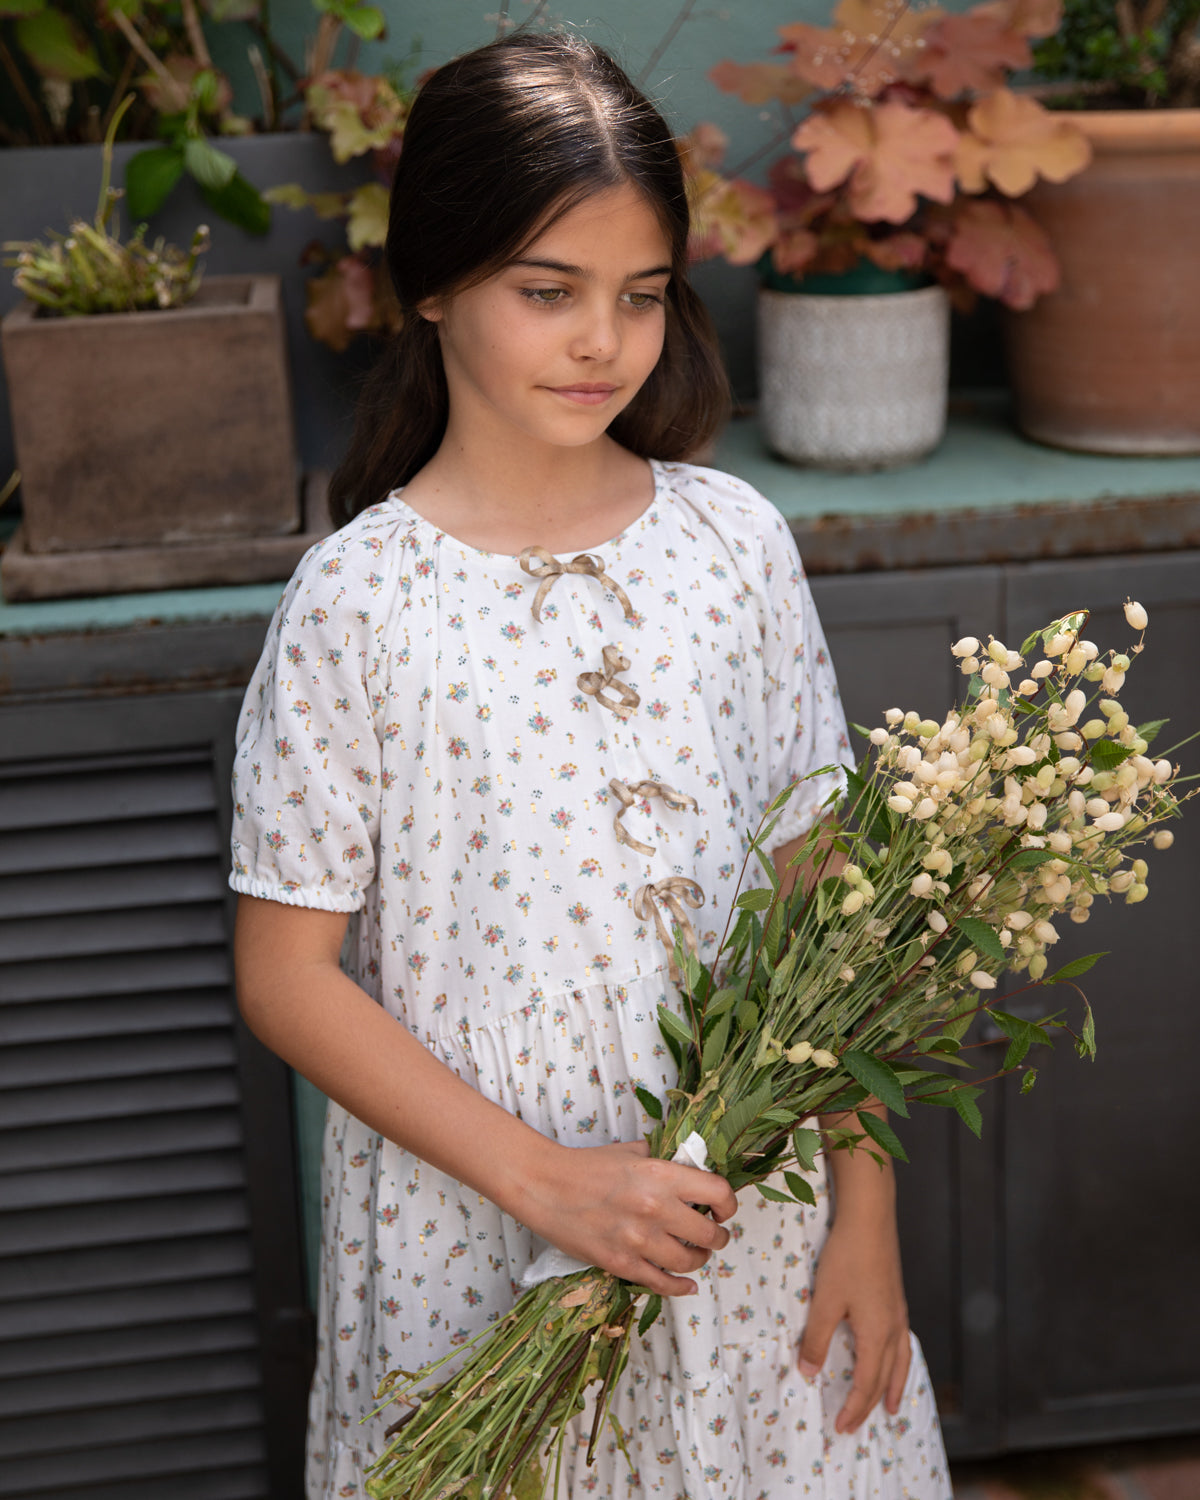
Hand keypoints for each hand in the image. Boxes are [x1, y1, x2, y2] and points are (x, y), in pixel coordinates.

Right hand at [519, 1138, 738, 1297]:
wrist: (544, 1186)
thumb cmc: (586, 1166)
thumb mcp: (632, 1152)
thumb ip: (663, 1162)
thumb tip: (690, 1171)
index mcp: (661, 1175)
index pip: (718, 1192)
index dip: (728, 1204)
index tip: (722, 1210)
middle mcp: (655, 1208)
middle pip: (709, 1234)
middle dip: (716, 1237)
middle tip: (712, 1235)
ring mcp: (638, 1240)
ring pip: (689, 1262)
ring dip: (698, 1260)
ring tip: (694, 1254)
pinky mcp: (621, 1264)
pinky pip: (663, 1284)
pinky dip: (680, 1286)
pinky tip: (686, 1283)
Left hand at [797, 1210, 911, 1432]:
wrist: (871, 1219)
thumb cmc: (846, 1258)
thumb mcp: (825, 1301)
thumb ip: (817, 1339)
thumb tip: (808, 1373)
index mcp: (877, 1335)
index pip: (866, 1384)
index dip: (854, 1408)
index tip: (841, 1427)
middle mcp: (893, 1329)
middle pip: (885, 1378)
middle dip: (870, 1405)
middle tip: (858, 1425)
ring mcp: (899, 1313)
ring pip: (900, 1361)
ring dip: (894, 1387)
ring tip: (892, 1406)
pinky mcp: (897, 1298)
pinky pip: (903, 1343)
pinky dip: (899, 1361)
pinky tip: (893, 1356)